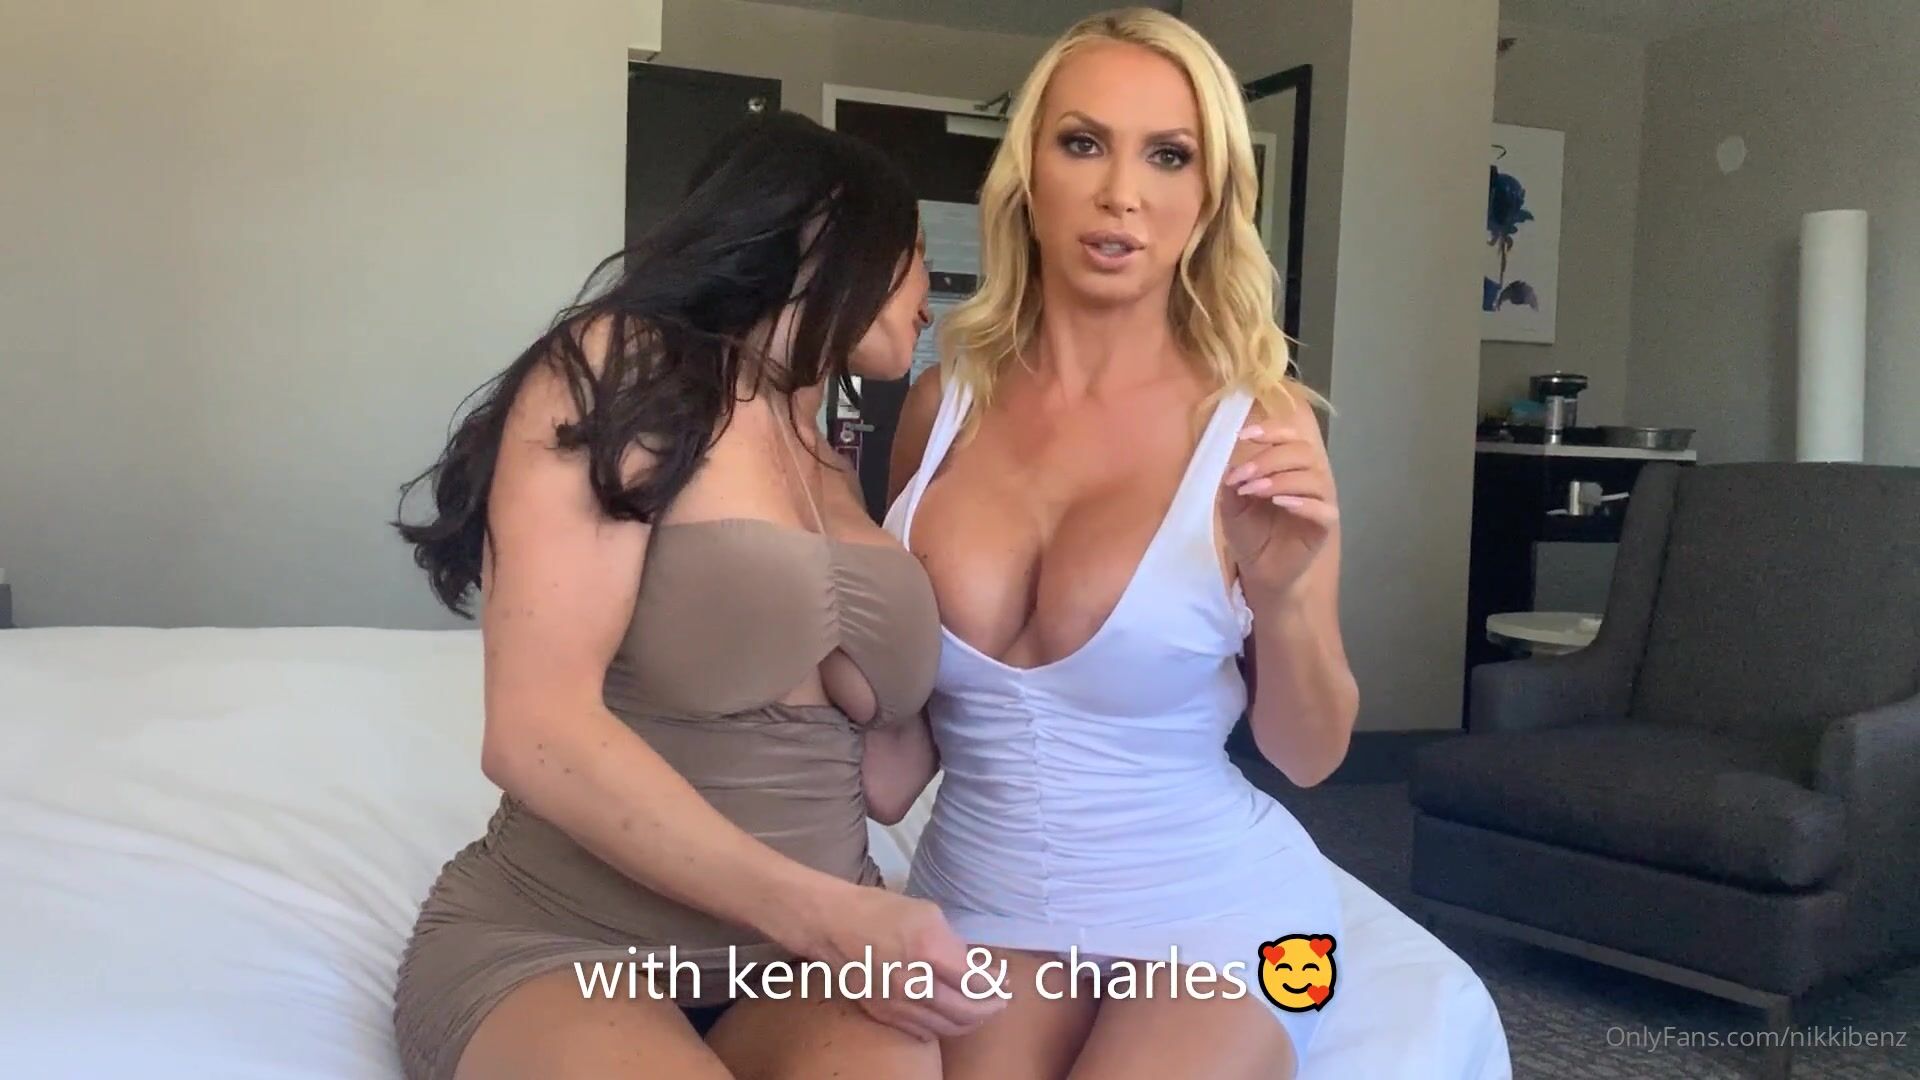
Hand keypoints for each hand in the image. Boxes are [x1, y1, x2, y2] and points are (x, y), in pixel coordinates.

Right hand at [785, 880, 1004, 1040]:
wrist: (834, 925)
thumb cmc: (881, 910)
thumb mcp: (928, 913)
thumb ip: (954, 943)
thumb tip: (974, 967)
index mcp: (930, 950)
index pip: (976, 982)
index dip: (996, 984)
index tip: (1004, 979)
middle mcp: (915, 983)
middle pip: (966, 1012)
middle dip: (990, 1008)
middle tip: (1000, 1001)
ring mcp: (898, 1003)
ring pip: (947, 1027)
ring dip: (970, 1022)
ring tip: (980, 1012)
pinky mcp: (883, 1013)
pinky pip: (923, 1031)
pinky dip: (943, 1028)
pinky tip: (949, 1017)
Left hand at [1219, 419, 1337, 599]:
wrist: (1259, 568)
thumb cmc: (1250, 532)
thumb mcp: (1232, 505)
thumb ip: (1234, 483)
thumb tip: (1234, 464)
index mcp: (1289, 465)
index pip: (1290, 437)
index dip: (1271, 430)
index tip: (1243, 435)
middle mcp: (1309, 477)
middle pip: (1303, 452)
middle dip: (1270, 458)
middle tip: (1244, 475)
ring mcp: (1320, 500)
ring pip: (1314, 477)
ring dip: (1282, 479)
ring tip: (1255, 490)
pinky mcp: (1324, 525)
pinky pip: (1323, 509)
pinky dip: (1303, 503)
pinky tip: (1281, 503)